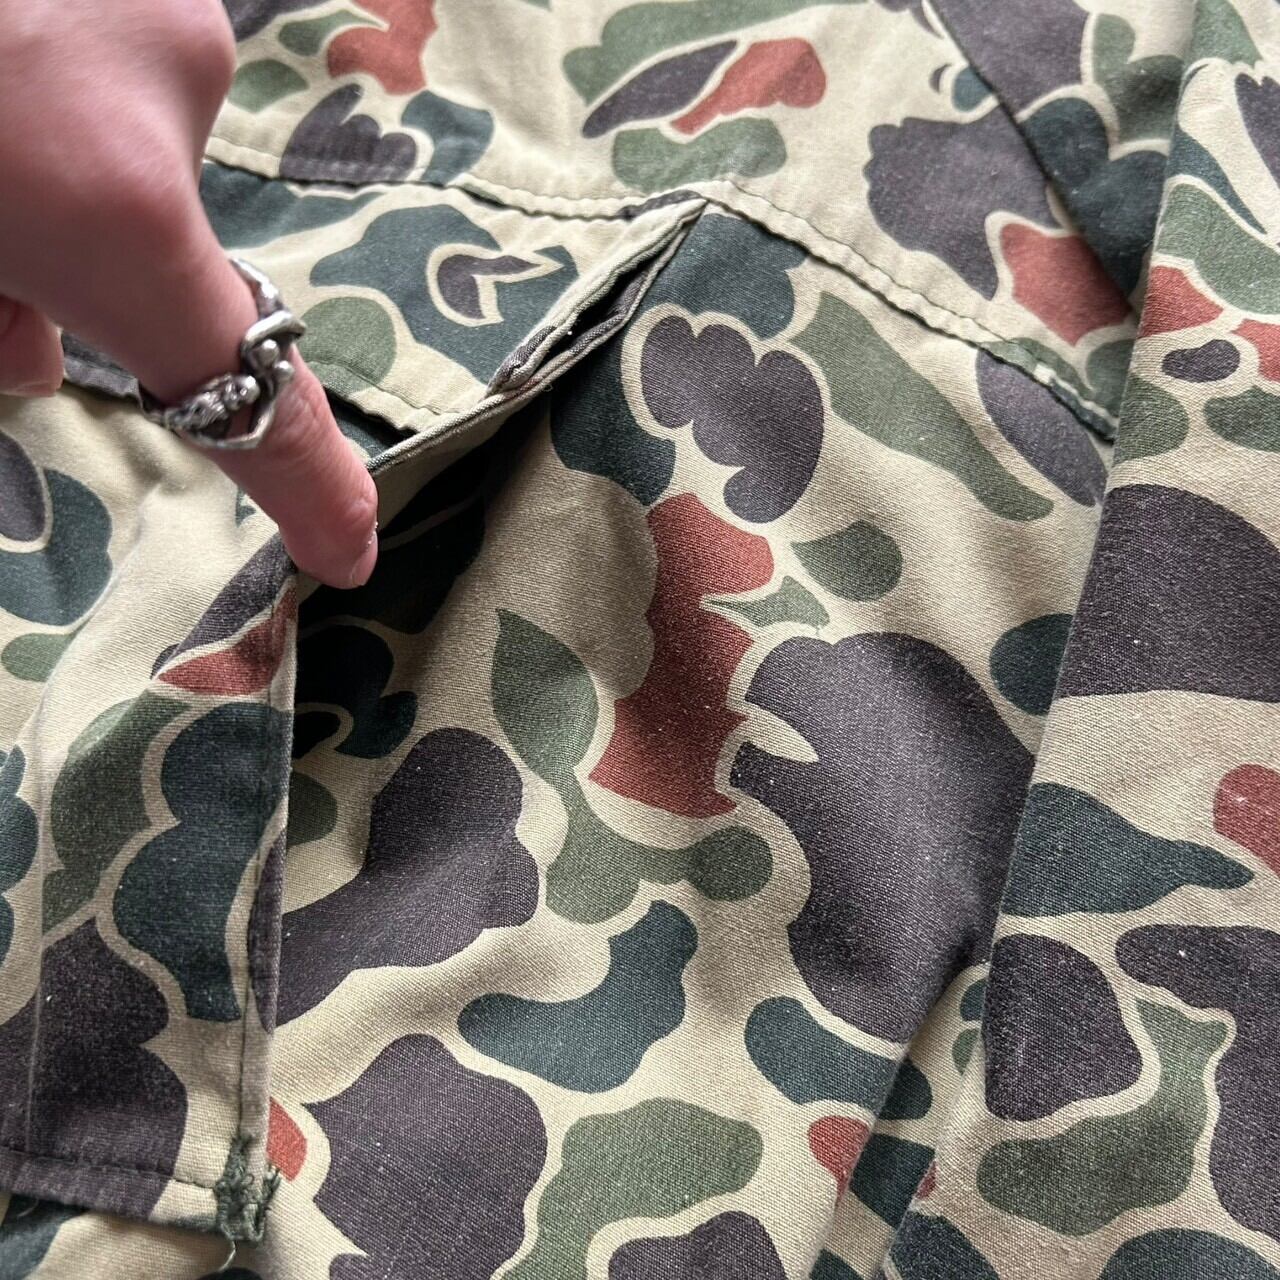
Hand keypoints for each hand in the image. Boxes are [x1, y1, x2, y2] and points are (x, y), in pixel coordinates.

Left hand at [0, 0, 377, 587]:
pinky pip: (88, 43)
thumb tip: (14, 358)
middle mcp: (160, 77)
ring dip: (32, 166)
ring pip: (106, 133)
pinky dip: (32, 76)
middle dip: (62, 276)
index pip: (246, 386)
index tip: (350, 554)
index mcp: (104, 193)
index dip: (308, 486)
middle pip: (146, 239)